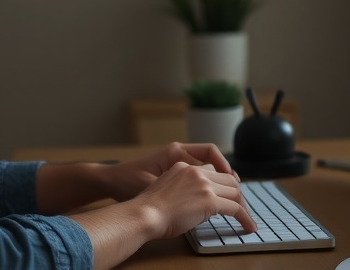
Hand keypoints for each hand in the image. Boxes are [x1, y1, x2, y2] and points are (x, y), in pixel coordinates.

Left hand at [102, 142, 237, 201]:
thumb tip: (204, 196)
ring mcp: (175, 162)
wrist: (110, 182)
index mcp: (175, 152)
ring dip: (218, 181)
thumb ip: (178, 188)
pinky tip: (211, 198)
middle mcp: (178, 153)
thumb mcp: (154, 185)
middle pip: (212, 160)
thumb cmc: (128, 182)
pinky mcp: (172, 172)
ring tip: (231, 197)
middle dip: (227, 176)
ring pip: (206, 168)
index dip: (224, 166)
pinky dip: (207, 184)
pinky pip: (197, 174)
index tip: (233, 181)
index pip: (209, 152)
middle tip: (238, 194)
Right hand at [132, 161, 256, 238]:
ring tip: (247, 220)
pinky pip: (235, 208)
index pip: (212, 172)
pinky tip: (248, 226)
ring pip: (234, 192)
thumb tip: (194, 203)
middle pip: (227, 180)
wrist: (144, 214)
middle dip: (237, 194)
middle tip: (241, 208)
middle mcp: (195, 171)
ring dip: (243, 207)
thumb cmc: (149, 209)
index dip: (223, 184)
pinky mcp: (210, 200)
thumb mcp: (165, 189)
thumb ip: (181, 189)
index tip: (229, 195)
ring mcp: (204, 185)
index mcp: (183, 166)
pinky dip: (245, 217)